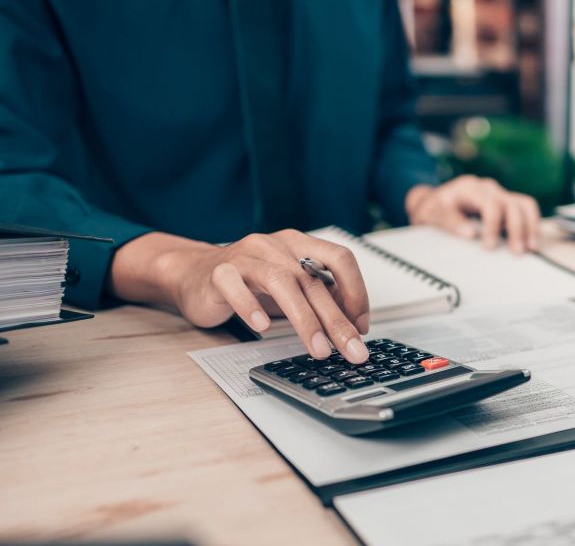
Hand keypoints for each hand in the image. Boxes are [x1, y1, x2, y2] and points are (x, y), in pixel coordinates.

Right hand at [108, 230, 370, 361]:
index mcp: (299, 245)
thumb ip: (318, 297)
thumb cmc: (247, 284)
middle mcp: (276, 246)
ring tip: (318, 349)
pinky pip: (236, 287)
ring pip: (282, 283)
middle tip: (352, 351)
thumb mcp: (290, 288)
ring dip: (305, 319)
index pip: (340, 259)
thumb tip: (353, 325)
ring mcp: (247, 256)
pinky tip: (263, 327)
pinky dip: (251, 307)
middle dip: (338, 321)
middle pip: (314, 281)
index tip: (361, 326)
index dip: (356, 292)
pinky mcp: (219, 272)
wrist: (192, 275)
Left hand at [405, 176, 541, 252]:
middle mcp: (488, 188)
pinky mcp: (507, 202)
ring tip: (531, 247)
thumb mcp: (434, 214)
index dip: (493, 225)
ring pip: (525, 204)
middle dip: (516, 229)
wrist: (436, 201)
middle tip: (516, 251)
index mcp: (470, 188)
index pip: (490, 204)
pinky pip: (526, 209)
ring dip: (530, 226)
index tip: (490, 246)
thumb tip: (470, 234)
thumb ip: (450, 222)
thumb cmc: (436, 208)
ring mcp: (500, 194)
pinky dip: (532, 224)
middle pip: (511, 204)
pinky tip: (532, 241)